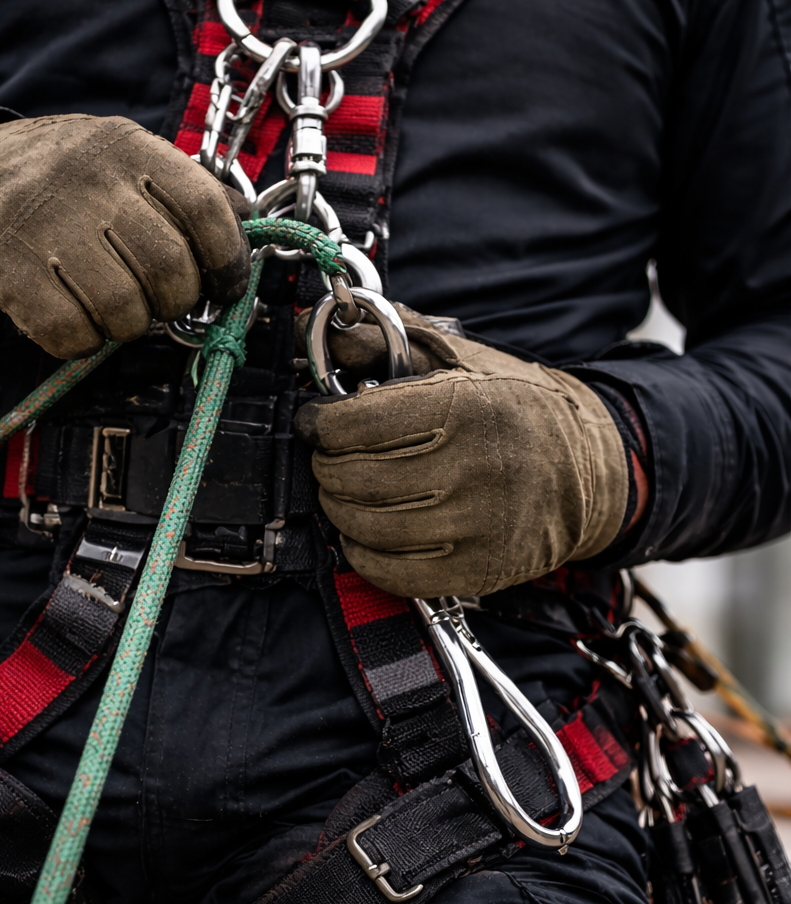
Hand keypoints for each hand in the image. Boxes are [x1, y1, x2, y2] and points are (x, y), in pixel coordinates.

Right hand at [0, 115, 250, 357]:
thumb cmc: (56, 179)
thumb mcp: (121, 161)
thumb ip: (183, 191)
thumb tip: (247, 229)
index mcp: (127, 148)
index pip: (205, 208)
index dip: (228, 259)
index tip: (226, 284)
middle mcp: (88, 180)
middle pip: (170, 268)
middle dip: (175, 301)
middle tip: (159, 300)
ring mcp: (45, 225)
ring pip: (125, 308)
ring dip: (127, 324)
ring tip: (110, 304)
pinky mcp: (7, 270)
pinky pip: (72, 332)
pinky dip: (82, 340)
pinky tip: (74, 316)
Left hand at [295, 312, 629, 598]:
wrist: (589, 469)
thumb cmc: (519, 409)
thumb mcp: (462, 358)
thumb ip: (389, 342)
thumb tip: (329, 332)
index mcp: (464, 407)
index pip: (356, 424)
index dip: (319, 424)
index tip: (315, 422)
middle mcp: (471, 468)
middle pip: (354, 477)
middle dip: (327, 465)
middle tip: (330, 457)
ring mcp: (475, 525)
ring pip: (366, 526)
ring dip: (339, 509)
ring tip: (345, 491)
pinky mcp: (476, 569)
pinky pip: (392, 572)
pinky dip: (363, 553)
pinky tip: (365, 532)